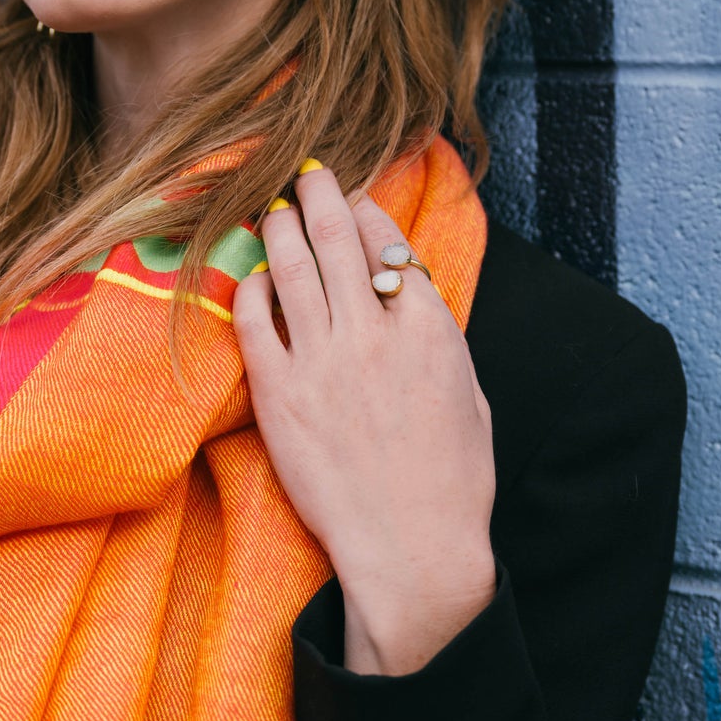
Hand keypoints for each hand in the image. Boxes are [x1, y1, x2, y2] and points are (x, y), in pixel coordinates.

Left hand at [232, 161, 495, 675]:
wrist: (412, 548)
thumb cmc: (452, 482)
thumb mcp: (468, 394)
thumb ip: (437, 338)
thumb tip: (411, 301)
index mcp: (429, 330)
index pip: (388, 246)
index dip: (365, 212)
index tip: (352, 197)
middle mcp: (373, 334)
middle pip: (337, 240)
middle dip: (319, 195)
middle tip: (306, 172)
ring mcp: (322, 361)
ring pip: (292, 268)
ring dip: (281, 227)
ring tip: (273, 207)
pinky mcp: (278, 394)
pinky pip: (254, 321)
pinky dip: (251, 289)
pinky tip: (252, 276)